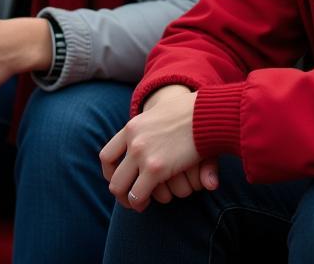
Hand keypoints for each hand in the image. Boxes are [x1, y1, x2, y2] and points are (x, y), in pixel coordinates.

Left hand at [100, 85, 215, 210]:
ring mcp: (141, 154)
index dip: (110, 173)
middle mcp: (133, 140)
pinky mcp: (155, 168)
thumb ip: (155, 133)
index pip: (107, 155)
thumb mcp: (165, 117)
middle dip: (120, 192)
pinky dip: (140, 203)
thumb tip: (157, 149)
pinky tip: (148, 203)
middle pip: (113, 176)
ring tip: (139, 204)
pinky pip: (137, 194)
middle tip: (130, 198)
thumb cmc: (193, 113)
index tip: (120, 181)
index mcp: (133, 127)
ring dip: (128, 200)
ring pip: (120, 188)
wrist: (206, 110)